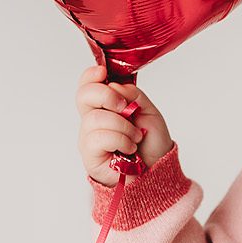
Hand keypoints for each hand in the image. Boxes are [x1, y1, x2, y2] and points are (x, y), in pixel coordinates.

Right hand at [75, 63, 173, 186]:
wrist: (157, 170)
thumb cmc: (151, 143)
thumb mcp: (149, 111)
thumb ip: (133, 95)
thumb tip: (114, 87)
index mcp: (106, 105)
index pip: (89, 85)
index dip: (91, 76)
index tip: (102, 72)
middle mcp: (94, 118)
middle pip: (84, 96)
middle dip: (105, 96)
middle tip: (125, 107)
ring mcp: (89, 136)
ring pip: (95, 119)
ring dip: (122, 126)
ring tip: (136, 137)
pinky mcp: (90, 154)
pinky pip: (97, 138)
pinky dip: (120, 140)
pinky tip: (129, 148)